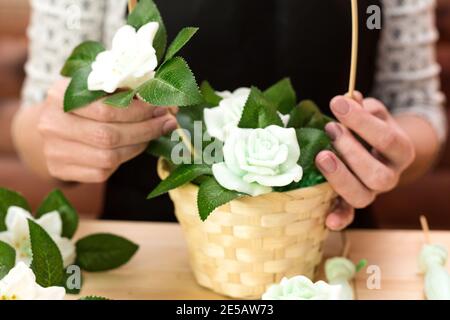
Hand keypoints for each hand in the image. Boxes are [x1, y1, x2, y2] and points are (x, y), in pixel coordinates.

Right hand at [38, 80, 177, 182]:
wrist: (50, 127)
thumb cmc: (81, 104)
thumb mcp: (96, 89)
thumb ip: (126, 92)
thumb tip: (167, 105)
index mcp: (60, 95)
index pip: (106, 109)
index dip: (139, 111)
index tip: (162, 108)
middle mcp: (52, 124)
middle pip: (108, 135)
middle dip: (145, 130)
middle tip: (167, 123)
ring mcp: (54, 150)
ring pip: (108, 157)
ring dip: (138, 146)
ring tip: (152, 134)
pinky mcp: (61, 170)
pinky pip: (101, 172)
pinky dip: (123, 160)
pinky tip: (132, 148)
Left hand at [316, 92, 415, 230]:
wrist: (377, 149)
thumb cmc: (372, 128)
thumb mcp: (374, 114)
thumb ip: (364, 108)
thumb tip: (351, 98)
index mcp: (400, 152)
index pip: (386, 139)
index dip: (361, 122)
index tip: (337, 102)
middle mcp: (390, 176)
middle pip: (377, 174)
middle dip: (351, 151)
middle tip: (330, 128)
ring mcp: (372, 193)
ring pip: (362, 197)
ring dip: (340, 177)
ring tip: (321, 155)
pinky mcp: (354, 202)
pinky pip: (349, 215)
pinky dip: (339, 218)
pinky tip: (327, 220)